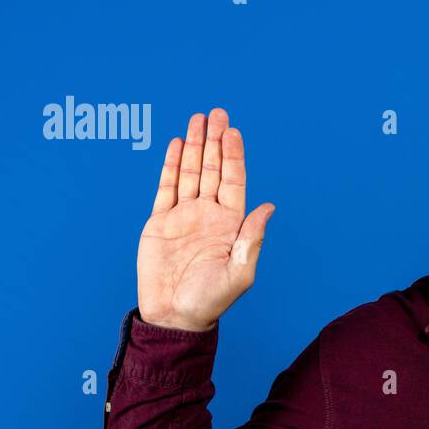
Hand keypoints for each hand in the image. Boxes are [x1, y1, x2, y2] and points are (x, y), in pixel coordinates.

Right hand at [136, 108, 273, 331]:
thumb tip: (268, 207)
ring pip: (190, 172)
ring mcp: (184, 216)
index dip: (233, 156)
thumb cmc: (211, 300)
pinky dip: (171, 165)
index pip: (233, 181)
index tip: (233, 132)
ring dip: (193, 146)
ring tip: (197, 119)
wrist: (174, 316)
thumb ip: (252, 238)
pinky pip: (166, 187)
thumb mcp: (239, 272)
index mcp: (231, 224)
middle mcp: (209, 215)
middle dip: (215, 141)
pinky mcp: (160, 222)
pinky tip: (176, 144)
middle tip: (216, 113)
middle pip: (212, 169)